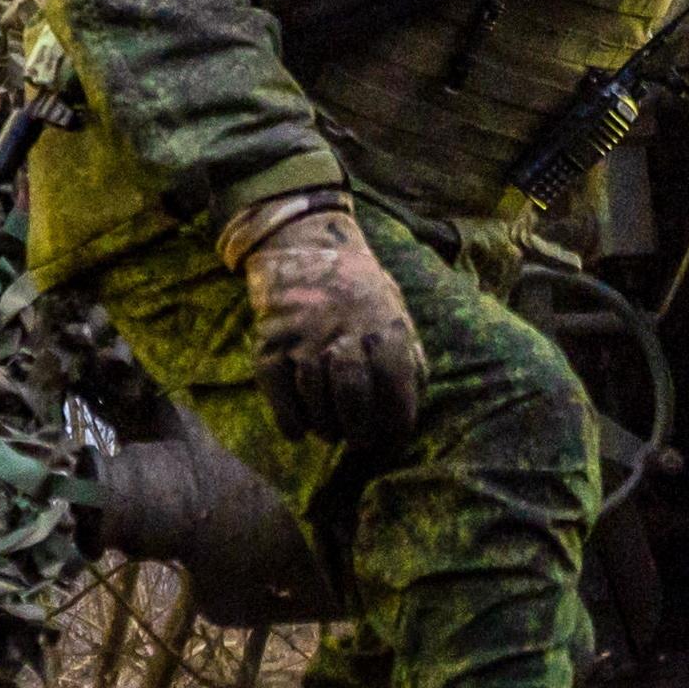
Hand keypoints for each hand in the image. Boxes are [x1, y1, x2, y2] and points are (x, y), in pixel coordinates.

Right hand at [227, 194, 422, 444]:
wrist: (304, 246)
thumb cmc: (358, 288)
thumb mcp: (395, 310)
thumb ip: (408, 353)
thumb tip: (417, 398)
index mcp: (383, 327)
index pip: (396, 386)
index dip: (397, 422)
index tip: (392, 439)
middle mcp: (345, 334)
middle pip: (354, 397)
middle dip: (359, 431)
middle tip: (359, 441)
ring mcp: (304, 339)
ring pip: (316, 399)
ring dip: (325, 426)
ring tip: (330, 433)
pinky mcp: (271, 343)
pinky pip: (278, 393)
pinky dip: (289, 419)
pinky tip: (298, 430)